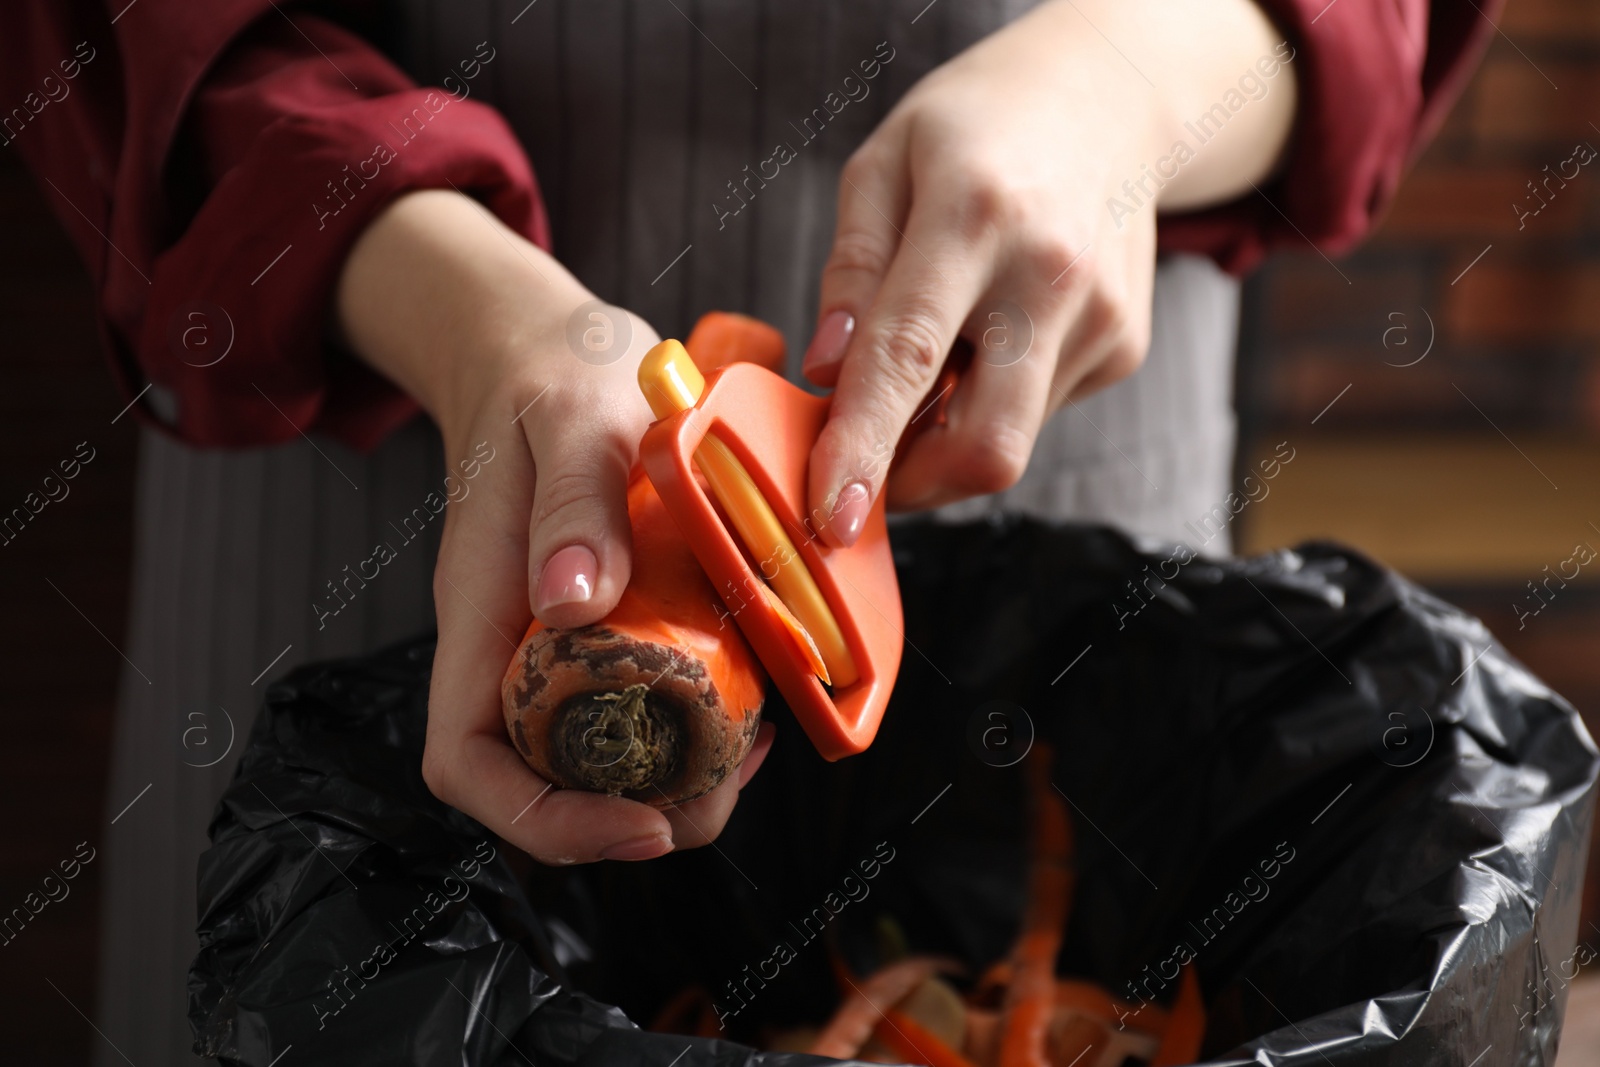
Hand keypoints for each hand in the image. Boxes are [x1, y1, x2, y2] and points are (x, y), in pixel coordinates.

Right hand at [337, 190, 772, 863]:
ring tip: (749, 753)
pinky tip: (750, 699)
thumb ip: (572, 501)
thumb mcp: (572, 416)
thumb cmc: (551, 375)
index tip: (642, 824)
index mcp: (482, 611)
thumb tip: (576, 602)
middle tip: (726, 793)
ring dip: (673, 779)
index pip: (468, 761)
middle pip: (542, 781)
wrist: (546, 349)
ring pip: (595, 755)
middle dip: (632, 816)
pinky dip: (693, 723)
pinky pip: (636, 703)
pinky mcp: (602, 627)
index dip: (545, 820)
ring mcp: (556, 641)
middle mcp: (511, 646)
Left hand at [802, 0, 1295, 543]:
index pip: (906, 356)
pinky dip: (990, 402)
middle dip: (911, 484)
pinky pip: (1035, 414)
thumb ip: (851, 270)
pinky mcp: (1123, 347)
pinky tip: (992, 334)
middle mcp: (1050, 274)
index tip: (830, 519)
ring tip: (932, 362)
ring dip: (945, 438)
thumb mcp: (882, 166)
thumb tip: (825, 372)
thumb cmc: (973, 131)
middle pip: (985, 443)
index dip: (863, 447)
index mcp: (974, 214)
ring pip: (1009, 443)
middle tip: (860, 461)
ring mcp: (1100, 319)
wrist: (1110, 98)